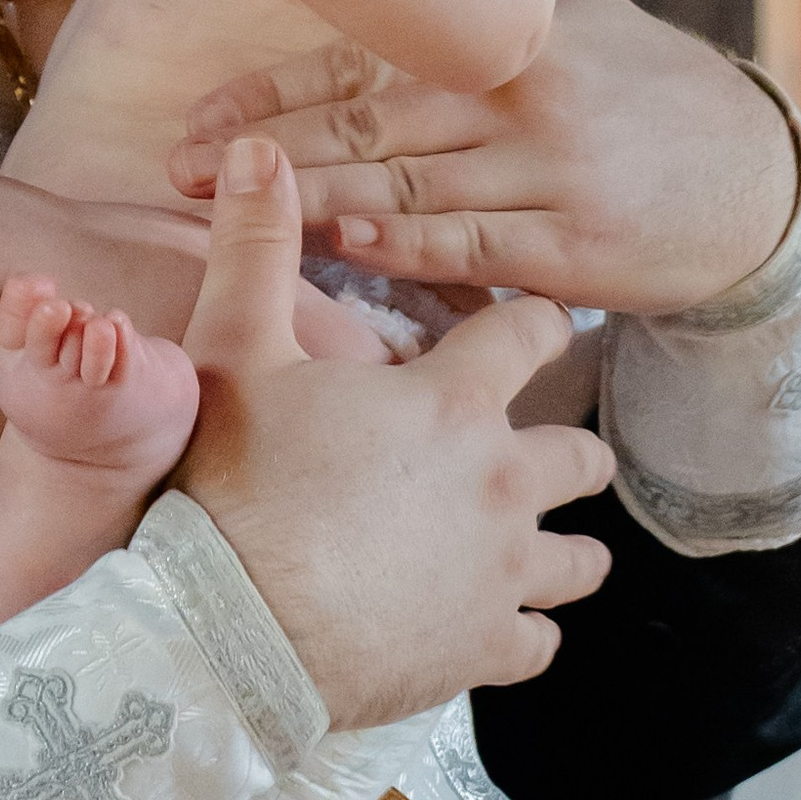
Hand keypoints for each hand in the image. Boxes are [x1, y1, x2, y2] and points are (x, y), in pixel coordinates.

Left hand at [168, 0, 799, 316]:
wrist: (758, 182)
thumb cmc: (650, 83)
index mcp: (507, 33)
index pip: (369, 57)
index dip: (277, 87)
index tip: (198, 115)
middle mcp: (520, 96)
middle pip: (371, 123)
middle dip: (270, 148)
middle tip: (181, 171)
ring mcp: (548, 172)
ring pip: (409, 186)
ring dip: (317, 199)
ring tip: (233, 214)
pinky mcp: (575, 244)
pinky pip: (476, 245)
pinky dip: (409, 246)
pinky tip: (348, 243)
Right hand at [176, 137, 614, 725]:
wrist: (221, 628)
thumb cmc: (228, 486)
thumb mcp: (234, 353)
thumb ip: (255, 249)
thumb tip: (257, 150)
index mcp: (453, 401)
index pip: (533, 334)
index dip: (535, 323)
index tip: (532, 327)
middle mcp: (501, 483)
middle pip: (579, 453)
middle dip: (565, 450)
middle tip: (532, 454)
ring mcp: (501, 573)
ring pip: (579, 559)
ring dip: (562, 549)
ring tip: (535, 551)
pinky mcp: (484, 650)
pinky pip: (539, 643)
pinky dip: (522, 633)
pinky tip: (494, 629)